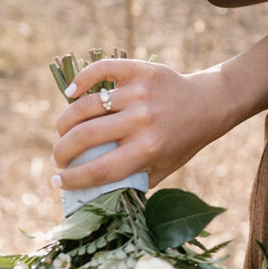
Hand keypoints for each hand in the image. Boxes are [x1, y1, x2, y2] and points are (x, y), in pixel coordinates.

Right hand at [52, 59, 225, 189]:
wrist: (209, 104)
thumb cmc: (183, 140)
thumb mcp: (165, 167)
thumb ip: (135, 182)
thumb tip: (97, 197)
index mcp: (149, 149)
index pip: (99, 169)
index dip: (73, 179)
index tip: (58, 181)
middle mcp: (142, 121)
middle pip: (84, 138)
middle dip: (62, 151)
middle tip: (59, 157)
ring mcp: (140, 94)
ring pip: (85, 106)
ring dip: (65, 122)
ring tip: (63, 132)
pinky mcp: (140, 71)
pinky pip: (100, 71)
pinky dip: (80, 80)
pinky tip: (71, 94)